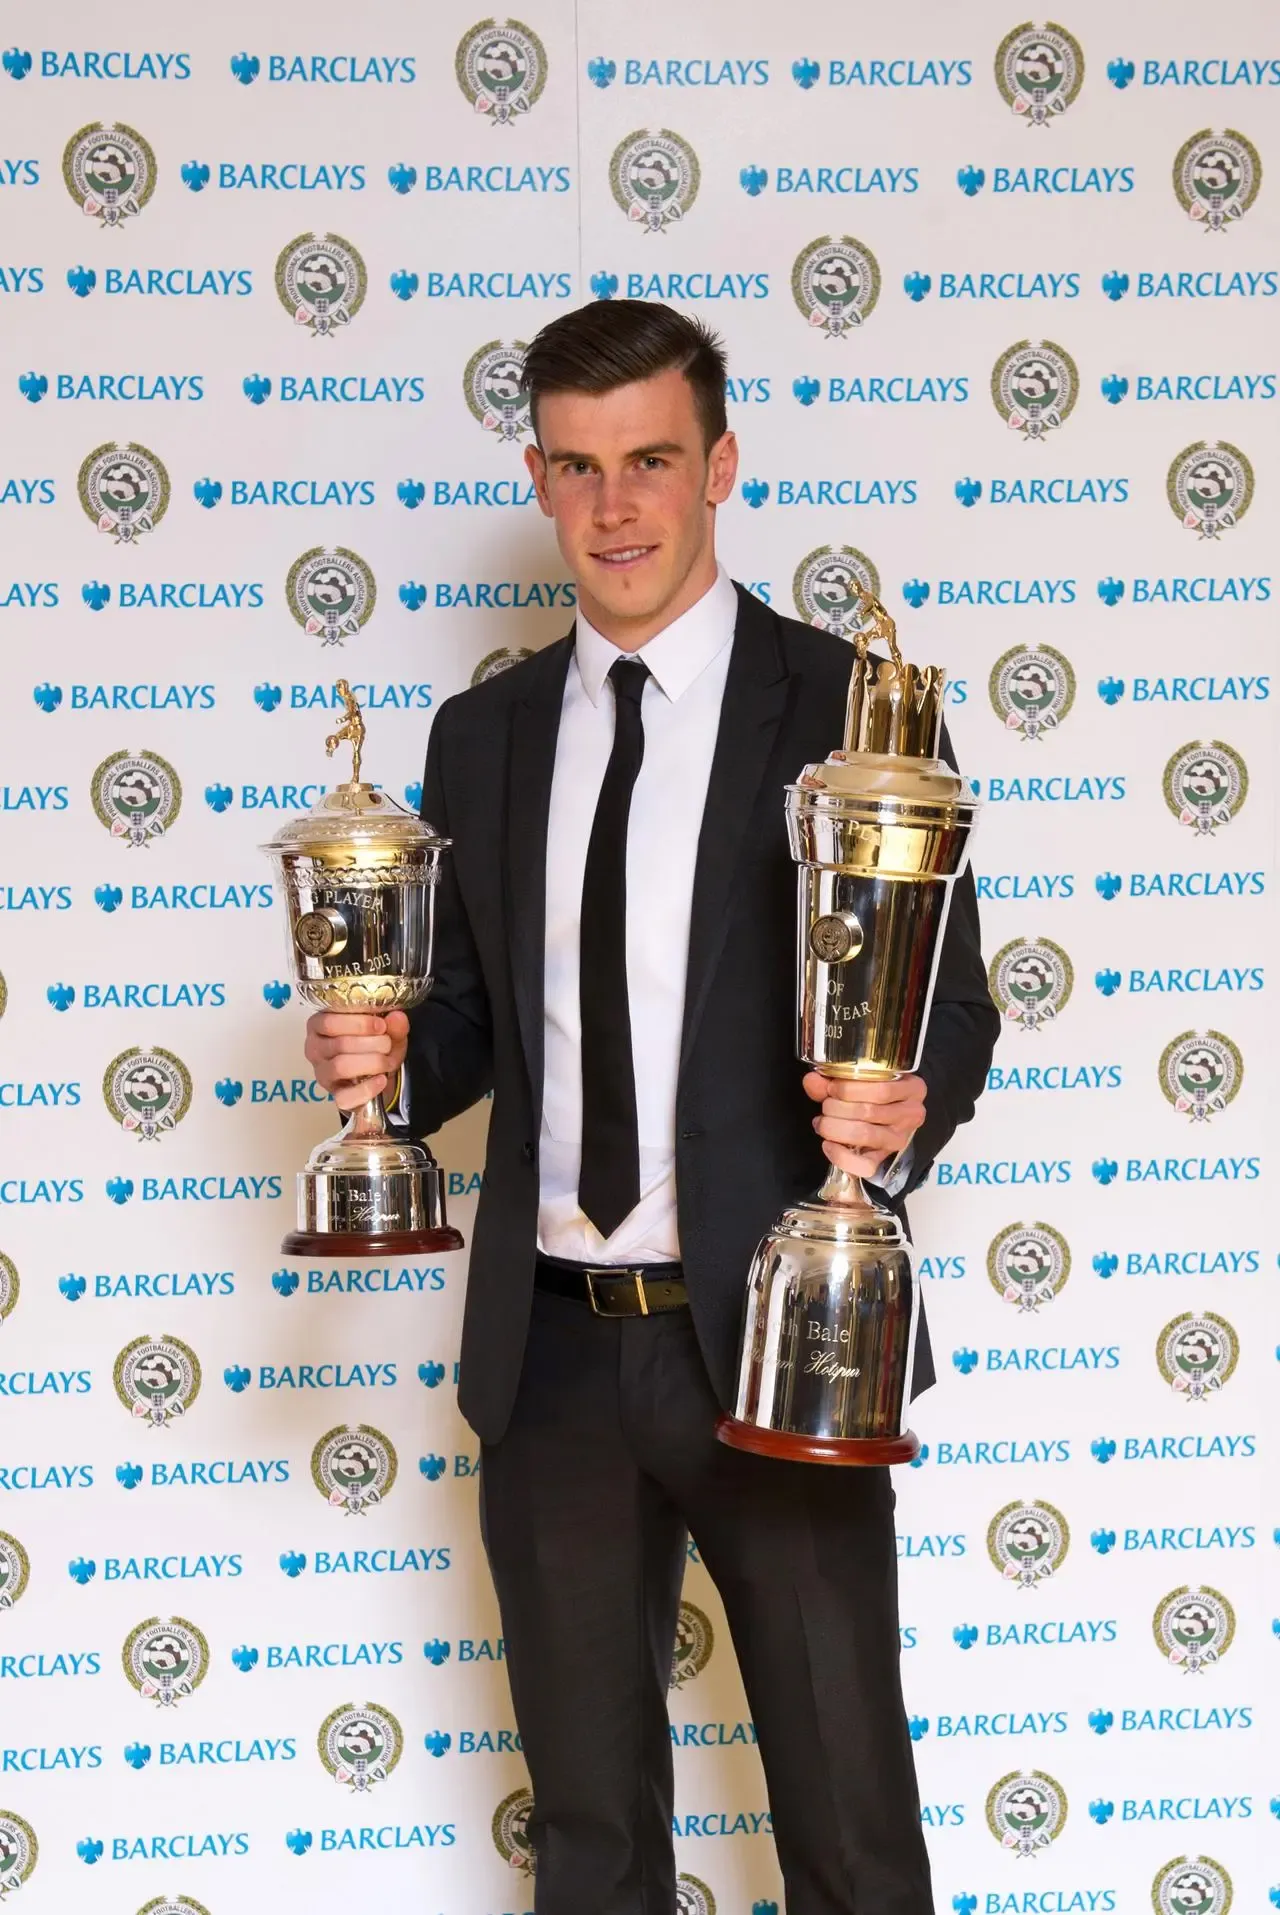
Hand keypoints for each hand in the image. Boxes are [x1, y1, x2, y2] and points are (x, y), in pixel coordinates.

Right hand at [304, 1010, 408, 1112]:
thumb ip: (394, 1023)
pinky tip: (381, 1079)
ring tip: (386, 1061)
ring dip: (371, 1062)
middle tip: (387, 1044)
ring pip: (341, 1067)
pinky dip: (367, 1088)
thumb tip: (397, 1018)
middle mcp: (315, 1048)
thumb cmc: (375, 1045)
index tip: (381, 1026)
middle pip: (340, 1044)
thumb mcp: (388, 1030)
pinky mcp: (334, 1095)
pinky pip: (345, 1096)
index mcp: (319, 1024)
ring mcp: (322, 1073)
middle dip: (372, 1043)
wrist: (379, 1074)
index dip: (359, 1024)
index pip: (329, 1022)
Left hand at [801, 1071, 926, 1180]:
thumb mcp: (859, 1080)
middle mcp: (912, 1114)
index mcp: (913, 1088)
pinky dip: (841, 1156)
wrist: (886, 1115)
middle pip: (869, 1111)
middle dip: (836, 1108)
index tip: (831, 1088)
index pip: (880, 1089)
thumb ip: (834, 1080)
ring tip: (822, 1122)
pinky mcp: (886, 1158)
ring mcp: (901, 1139)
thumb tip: (812, 1080)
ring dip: (835, 1127)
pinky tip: (828, 1144)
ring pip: (865, 1135)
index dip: (848, 1089)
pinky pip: (865, 1165)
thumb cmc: (873, 1093)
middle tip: (825, 1106)